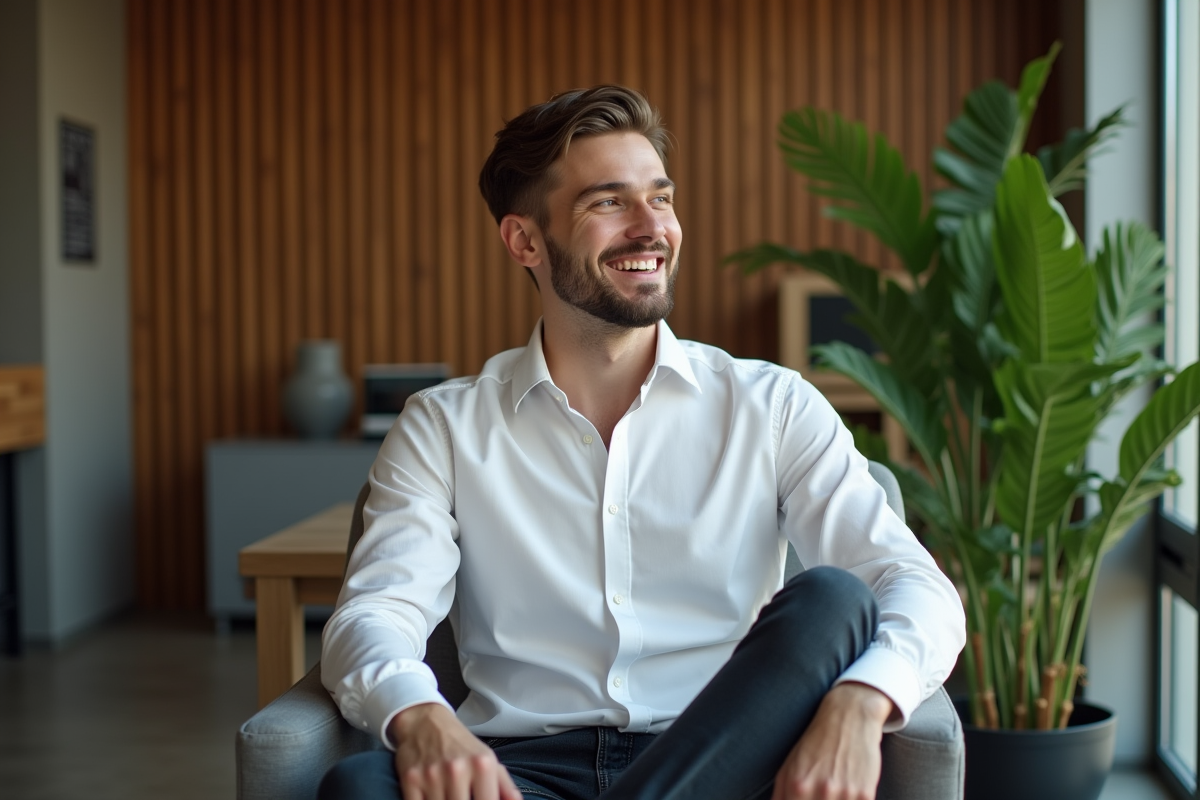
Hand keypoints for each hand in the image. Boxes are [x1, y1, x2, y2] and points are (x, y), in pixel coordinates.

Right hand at [388, 703, 522, 799]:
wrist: (425, 722)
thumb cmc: (460, 745)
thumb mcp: (488, 759)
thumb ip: (505, 786)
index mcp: (481, 765)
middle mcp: (457, 770)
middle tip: (462, 798)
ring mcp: (432, 776)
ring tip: (449, 796)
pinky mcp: (410, 780)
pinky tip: (433, 797)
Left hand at [771, 682, 893, 799]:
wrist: (849, 717)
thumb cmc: (816, 742)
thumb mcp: (788, 766)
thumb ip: (780, 795)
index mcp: (797, 786)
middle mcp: (821, 791)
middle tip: (819, 796)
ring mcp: (845, 794)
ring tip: (833, 793)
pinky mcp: (865, 794)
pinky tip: (847, 793)